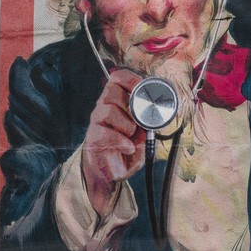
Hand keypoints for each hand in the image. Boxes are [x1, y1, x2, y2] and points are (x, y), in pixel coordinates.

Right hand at [82, 69, 145, 216]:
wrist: (111, 172)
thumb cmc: (126, 149)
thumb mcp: (144, 133)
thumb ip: (149, 121)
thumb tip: (157, 111)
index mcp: (116, 102)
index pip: (117, 78)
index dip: (130, 79)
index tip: (141, 88)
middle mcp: (104, 108)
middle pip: (111, 90)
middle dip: (129, 105)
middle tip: (137, 120)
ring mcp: (97, 122)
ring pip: (109, 110)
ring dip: (126, 125)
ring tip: (130, 136)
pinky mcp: (93, 137)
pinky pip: (107, 133)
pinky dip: (122, 142)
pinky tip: (127, 148)